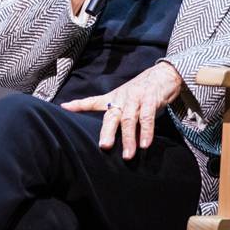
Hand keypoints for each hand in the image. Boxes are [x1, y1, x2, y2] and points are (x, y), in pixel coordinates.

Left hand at [59, 62, 183, 158]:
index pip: (93, 101)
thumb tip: (115, 139)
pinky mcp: (151, 99)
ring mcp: (136, 98)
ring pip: (129, 119)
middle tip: (104, 147)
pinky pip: (147, 117)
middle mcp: (123, 98)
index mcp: (115, 97)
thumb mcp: (127, 99)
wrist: (164, 73)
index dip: (79, 104)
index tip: (64, 107)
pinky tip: (145, 144)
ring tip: (127, 156)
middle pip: (111, 116)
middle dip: (107, 132)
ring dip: (128, 138)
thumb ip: (120, 116)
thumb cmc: (144, 90)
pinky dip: (146, 132)